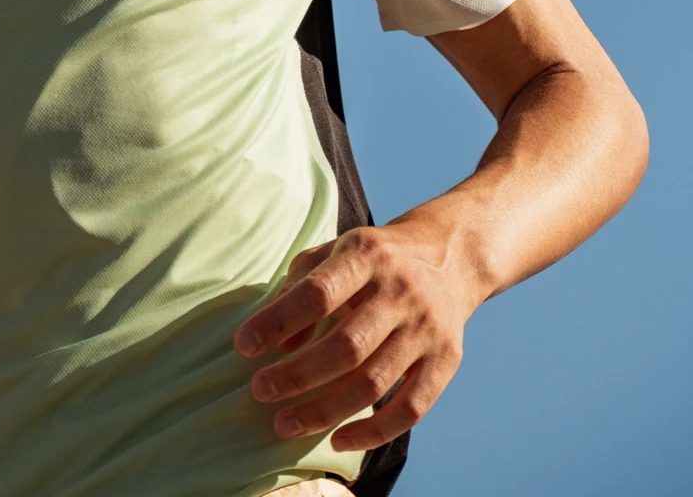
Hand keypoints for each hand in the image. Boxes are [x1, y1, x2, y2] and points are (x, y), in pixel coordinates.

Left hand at [234, 216, 482, 453]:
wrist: (450, 257)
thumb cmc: (375, 258)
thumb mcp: (336, 251)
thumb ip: (300, 287)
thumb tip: (276, 342)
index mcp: (366, 256)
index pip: (317, 293)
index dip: (277, 321)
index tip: (242, 345)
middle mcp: (399, 292)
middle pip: (346, 346)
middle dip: (297, 375)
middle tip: (259, 391)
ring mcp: (426, 329)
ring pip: (373, 383)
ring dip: (324, 411)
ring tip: (285, 423)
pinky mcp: (446, 361)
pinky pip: (410, 409)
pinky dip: (373, 433)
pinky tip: (338, 440)